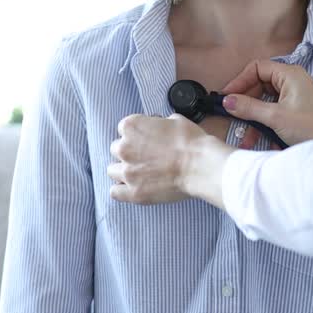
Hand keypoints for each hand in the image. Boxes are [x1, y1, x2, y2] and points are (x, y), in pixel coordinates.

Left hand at [108, 114, 232, 207]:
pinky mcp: (133, 192)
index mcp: (131, 127)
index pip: (124, 129)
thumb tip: (159, 127)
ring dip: (124, 171)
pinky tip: (134, 188)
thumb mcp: (176, 120)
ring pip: (112, 171)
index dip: (137, 134)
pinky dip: (122, 190)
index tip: (147, 140)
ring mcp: (127, 172)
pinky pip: (115, 192)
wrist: (200, 166)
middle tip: (146, 157)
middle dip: (129, 152)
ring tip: (140, 174)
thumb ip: (158, 124)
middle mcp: (123, 148)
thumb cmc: (191, 142)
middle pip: (116, 149)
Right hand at [219, 59, 312, 148]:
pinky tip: (260, 141)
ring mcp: (294, 96)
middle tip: (231, 117)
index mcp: (289, 74)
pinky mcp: (295, 111)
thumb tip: (227, 101)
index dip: (240, 81)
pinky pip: (273, 113)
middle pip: (259, 85)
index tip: (227, 97)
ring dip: (253, 119)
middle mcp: (292, 81)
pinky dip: (265, 125)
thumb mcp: (276, 117)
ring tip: (245, 138)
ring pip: (264, 102)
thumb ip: (249, 108)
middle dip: (245, 104)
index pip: (257, 68)